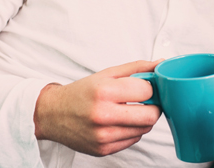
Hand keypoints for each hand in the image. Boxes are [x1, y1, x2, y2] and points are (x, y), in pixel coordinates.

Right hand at [33, 60, 162, 155]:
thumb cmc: (82, 92)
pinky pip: (133, 140)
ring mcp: (102, 136)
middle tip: (146, 102)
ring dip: (143, 120)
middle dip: (154, 107)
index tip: (146, 88)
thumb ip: (137, 68)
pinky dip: (132, 131)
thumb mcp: (107, 74)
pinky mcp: (102, 150)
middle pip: (151, 115)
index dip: (151, 88)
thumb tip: (161, 64)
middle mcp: (102, 115)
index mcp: (104, 91)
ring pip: (144, 129)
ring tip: (130, 111)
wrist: (52, 114)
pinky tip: (120, 123)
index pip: (147, 91)